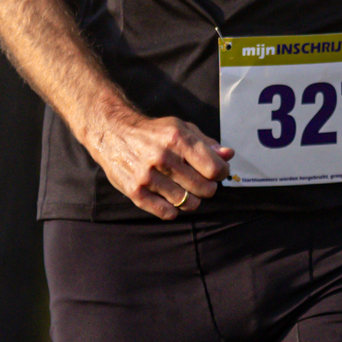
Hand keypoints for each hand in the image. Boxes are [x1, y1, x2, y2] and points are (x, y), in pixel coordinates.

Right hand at [84, 104, 231, 220]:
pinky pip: (167, 213)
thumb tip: (228, 155)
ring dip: (192, 199)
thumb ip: (206, 143)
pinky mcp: (135, 191)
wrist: (113, 133)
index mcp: (177, 139)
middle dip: (208, 187)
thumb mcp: (181, 128)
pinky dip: (174, 210)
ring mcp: (148, 176)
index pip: (214, 168)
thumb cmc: (152, 132)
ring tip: (185, 190)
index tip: (216, 172)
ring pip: (188, 203)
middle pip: (204, 188)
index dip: (221, 173)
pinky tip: (170, 198)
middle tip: (200, 182)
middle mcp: (163, 158)